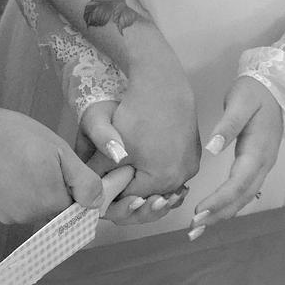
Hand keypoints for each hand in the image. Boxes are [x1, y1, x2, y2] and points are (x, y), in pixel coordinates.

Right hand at [0, 102, 103, 224]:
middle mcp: (33, 217)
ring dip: (40, 192)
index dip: (77, 187)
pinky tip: (12, 172)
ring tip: (25, 163)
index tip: (66, 167)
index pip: (78, 204)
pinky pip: (22, 208)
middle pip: (59, 209)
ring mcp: (13, 218)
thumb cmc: (14, 134)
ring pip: (40, 209)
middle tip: (43, 160)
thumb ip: (83, 179)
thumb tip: (97, 203)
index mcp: (52, 200)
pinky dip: (22, 194)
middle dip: (58, 189)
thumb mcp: (58, 149)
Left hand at [76, 100, 188, 225]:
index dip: (114, 193)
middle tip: (113, 177)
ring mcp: (192, 164)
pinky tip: (146, 156)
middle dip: (130, 187)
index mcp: (163, 180)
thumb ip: (98, 173)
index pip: (131, 198)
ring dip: (145, 178)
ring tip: (129, 166)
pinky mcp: (195, 152)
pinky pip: (173, 169)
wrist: (162, 85)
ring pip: (162, 181)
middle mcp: (182, 177)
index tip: (101, 186)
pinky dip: (159, 167)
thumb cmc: (136, 116)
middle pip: (150, 193)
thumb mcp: (112, 148)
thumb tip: (90, 190)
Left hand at [189, 76, 283, 233]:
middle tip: (194, 228)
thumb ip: (227, 125)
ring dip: (224, 213)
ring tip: (200, 227)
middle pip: (242, 197)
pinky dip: (230, 204)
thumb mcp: (239, 102)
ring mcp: (264, 166)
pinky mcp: (259, 164)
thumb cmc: (255, 92)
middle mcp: (264, 164)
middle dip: (219, 214)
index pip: (237, 183)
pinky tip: (217, 212)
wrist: (278, 86)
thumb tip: (212, 148)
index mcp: (258, 151)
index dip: (219, 200)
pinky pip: (245, 190)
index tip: (199, 211)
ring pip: (244, 197)